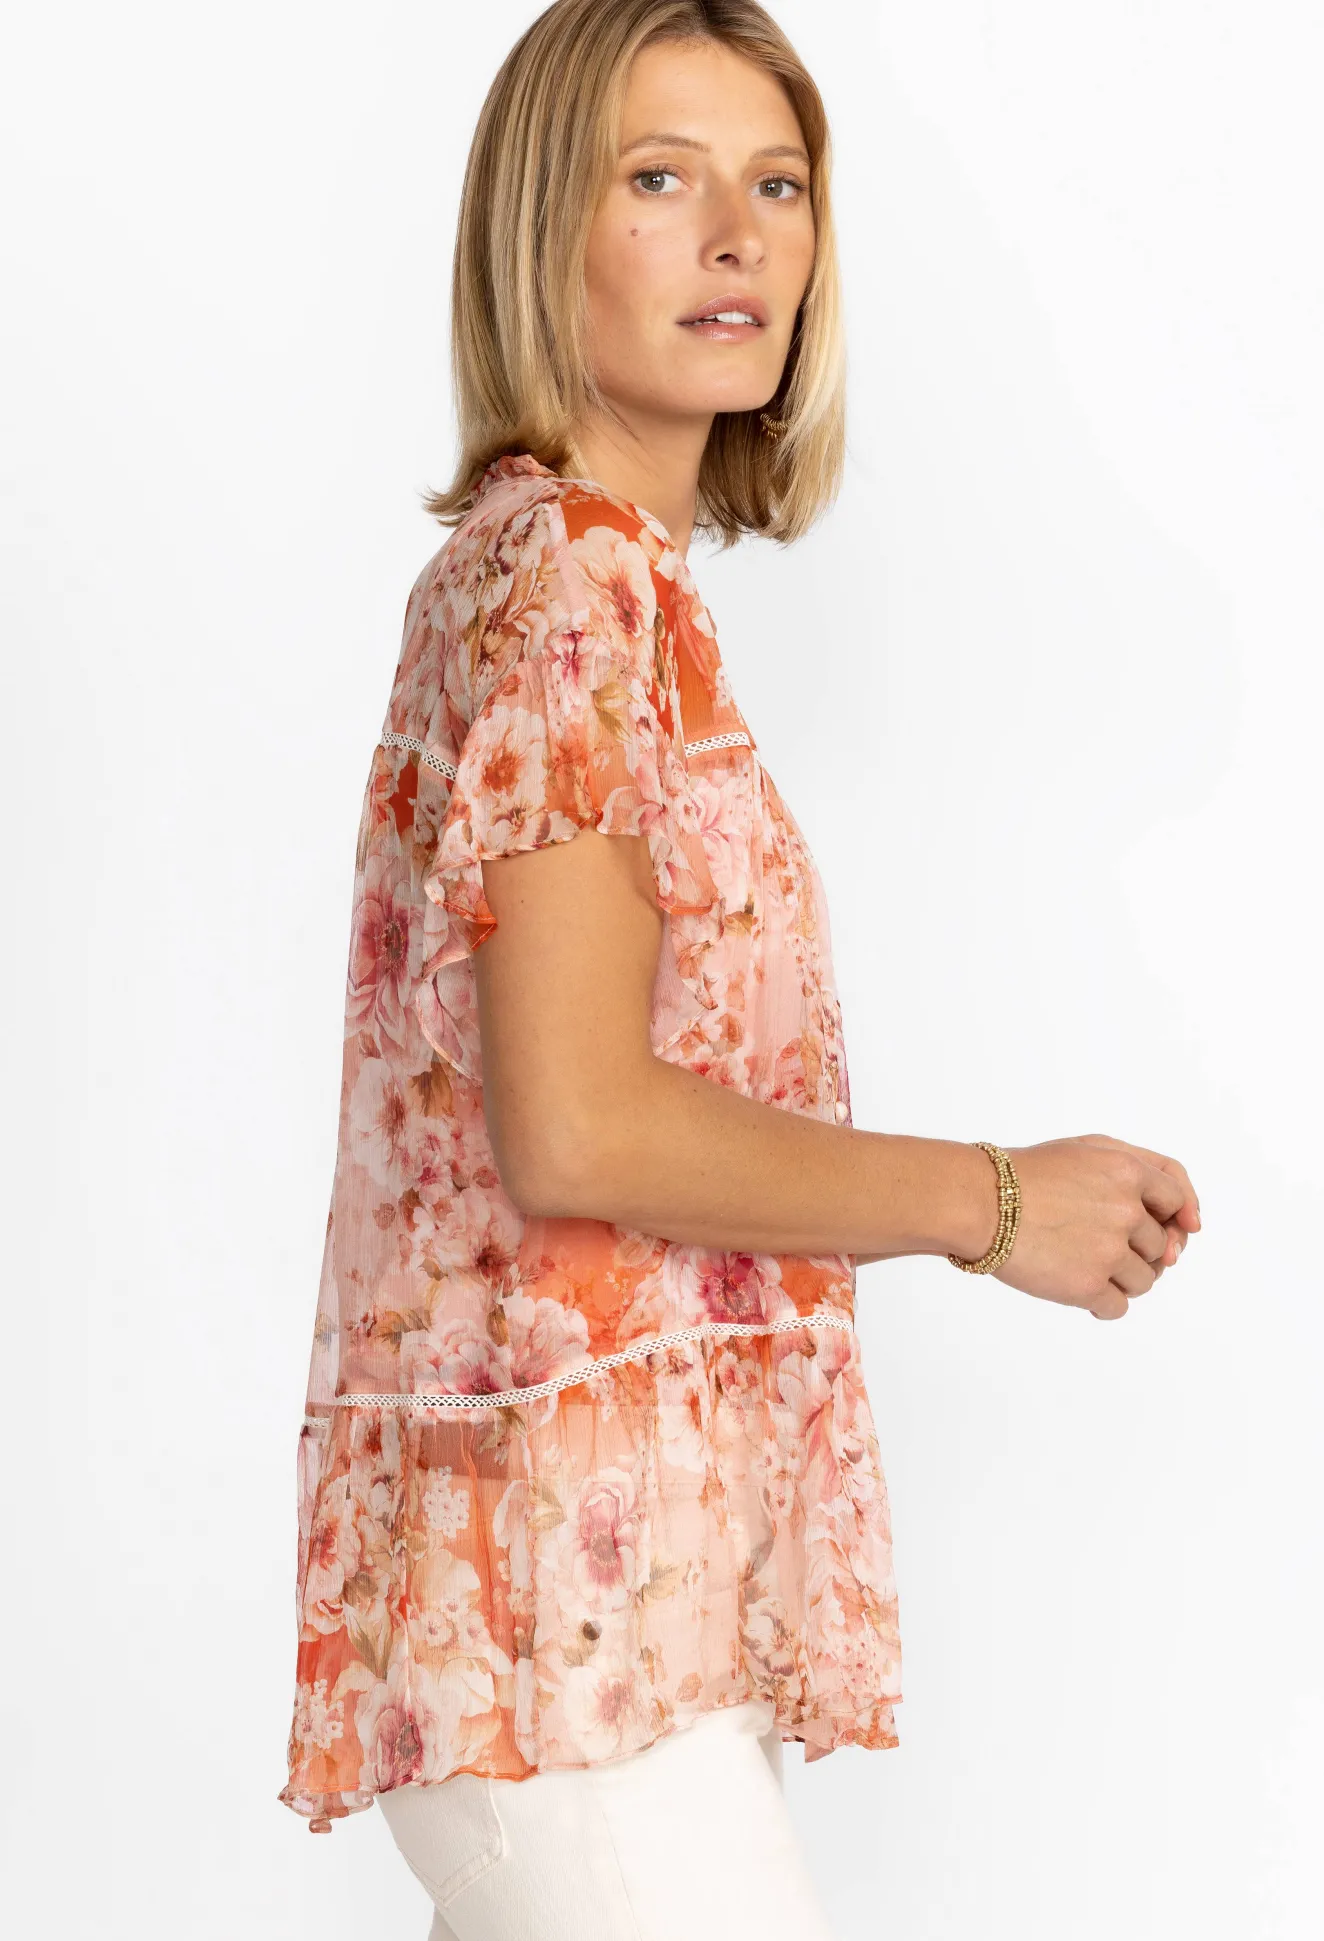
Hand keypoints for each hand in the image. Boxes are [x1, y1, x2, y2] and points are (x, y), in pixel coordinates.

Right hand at [994, 1133, 1199, 1319]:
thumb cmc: (1028, 1173)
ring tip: (1082, 1263)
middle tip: (1097, 1243)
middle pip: (1161, 1246)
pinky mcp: (1087, 1285)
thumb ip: (1145, 1171)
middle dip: (1137, 1248)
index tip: (1169, 1231)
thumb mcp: (1087, 1149)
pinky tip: (1077, 1287)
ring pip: (1145, 1281)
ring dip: (1121, 1278)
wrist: (978, 1201)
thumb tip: (1190, 1227)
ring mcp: (1108, 1250)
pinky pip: (1118, 1307)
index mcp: (1128, 1172)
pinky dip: (1101, 1302)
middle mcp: (1126, 1211)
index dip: (1175, 1216)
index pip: (1177, 1199)